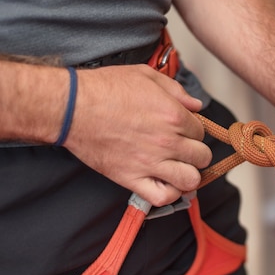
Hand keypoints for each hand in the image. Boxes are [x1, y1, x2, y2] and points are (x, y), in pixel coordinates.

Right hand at [63, 64, 211, 206]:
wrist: (72, 108)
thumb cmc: (105, 89)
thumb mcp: (146, 76)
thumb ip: (176, 90)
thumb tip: (196, 105)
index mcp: (173, 116)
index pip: (201, 131)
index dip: (193, 130)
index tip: (183, 130)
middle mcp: (167, 142)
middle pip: (202, 157)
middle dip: (195, 152)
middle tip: (183, 149)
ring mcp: (150, 163)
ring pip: (190, 180)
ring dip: (188, 175)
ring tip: (178, 168)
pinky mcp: (132, 179)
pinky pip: (163, 198)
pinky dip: (169, 194)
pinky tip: (164, 183)